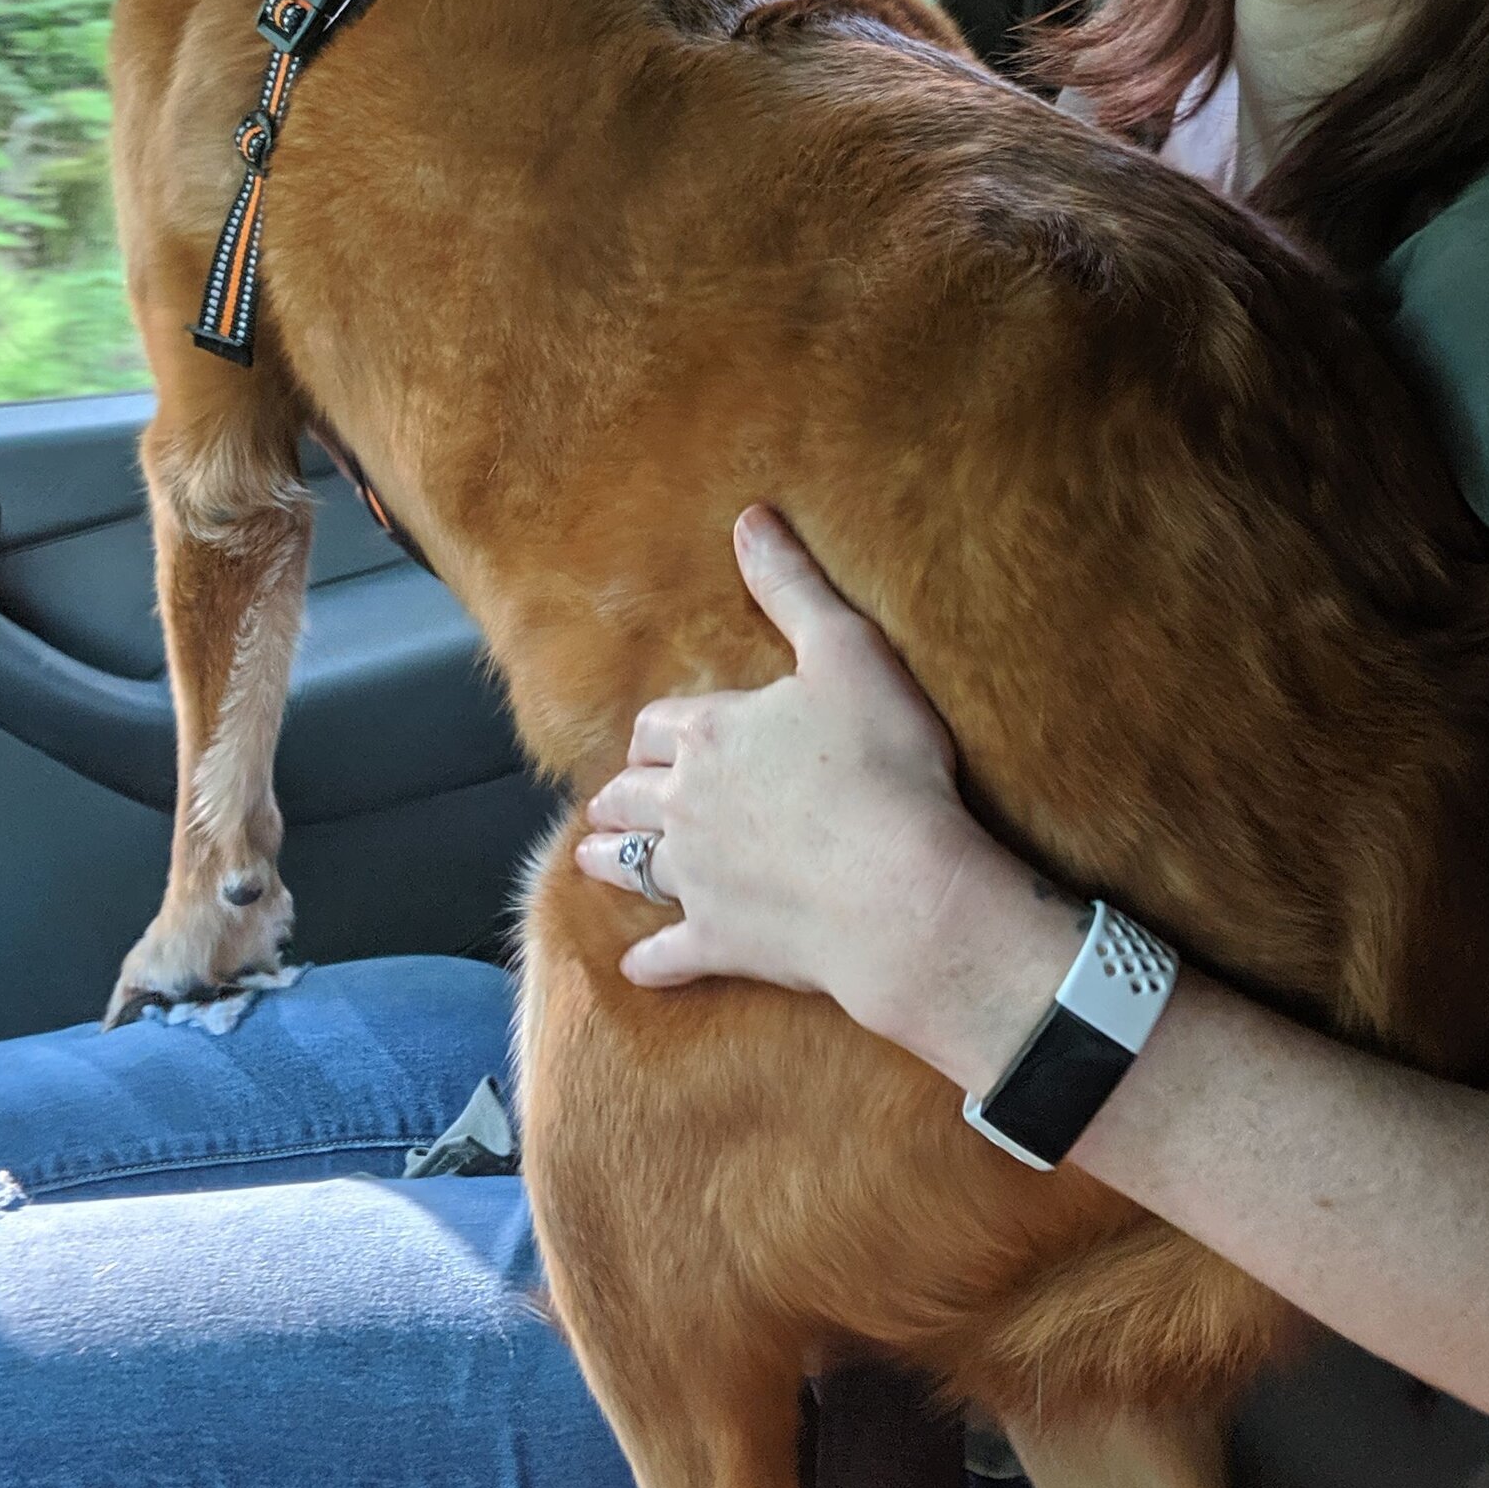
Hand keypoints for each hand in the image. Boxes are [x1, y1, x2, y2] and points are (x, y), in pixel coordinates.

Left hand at [577, 507, 993, 1039]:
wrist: (900, 891)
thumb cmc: (884, 765)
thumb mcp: (847, 652)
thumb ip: (792, 587)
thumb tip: (749, 519)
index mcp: (710, 733)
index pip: (659, 725)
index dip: (658, 730)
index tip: (657, 738)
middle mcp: (685, 805)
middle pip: (631, 795)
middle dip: (620, 794)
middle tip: (610, 800)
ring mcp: (697, 880)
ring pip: (631, 867)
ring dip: (608, 861)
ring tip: (588, 859)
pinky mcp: (720, 943)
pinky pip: (669, 957)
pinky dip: (652, 963)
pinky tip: (640, 968)